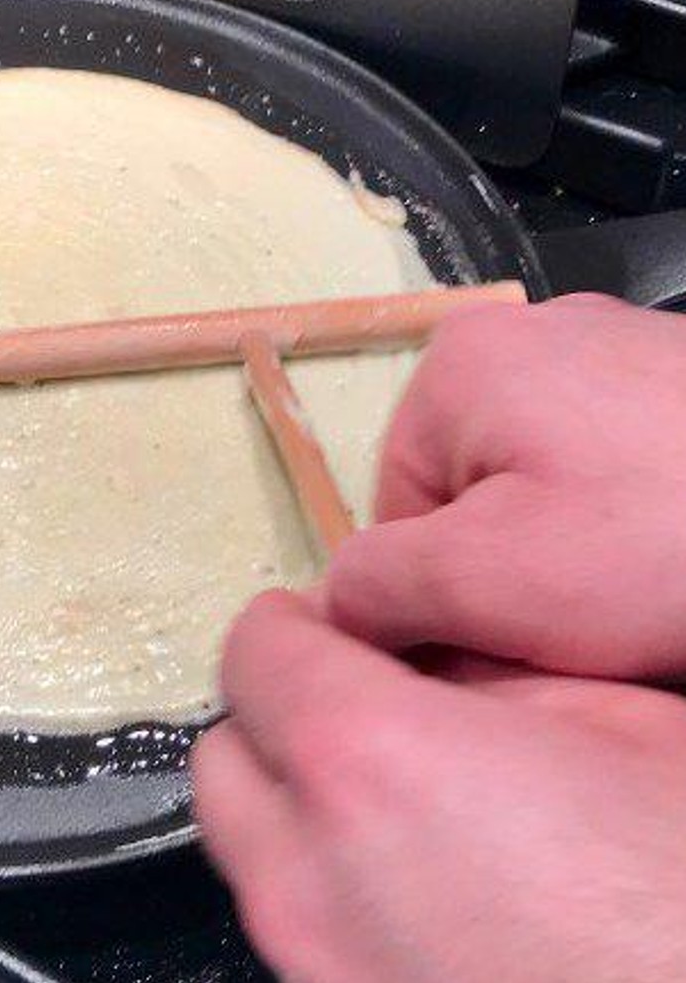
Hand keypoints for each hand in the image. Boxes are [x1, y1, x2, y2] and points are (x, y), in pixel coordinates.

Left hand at [193, 590, 685, 982]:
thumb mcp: (615, 722)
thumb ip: (480, 664)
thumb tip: (422, 651)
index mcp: (367, 768)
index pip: (252, 653)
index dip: (296, 623)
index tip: (333, 625)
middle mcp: (308, 880)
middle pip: (227, 759)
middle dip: (280, 716)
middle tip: (362, 705)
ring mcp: (315, 970)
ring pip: (253, 853)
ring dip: (299, 809)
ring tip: (403, 804)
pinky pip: (299, 929)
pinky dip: (331, 891)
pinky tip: (423, 889)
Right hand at [327, 293, 685, 678]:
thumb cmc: (668, 543)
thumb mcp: (486, 581)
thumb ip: (376, 587)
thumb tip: (331, 606)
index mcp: (456, 367)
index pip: (394, 517)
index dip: (439, 601)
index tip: (503, 645)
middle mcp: (531, 336)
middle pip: (471, 499)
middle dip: (512, 575)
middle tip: (580, 631)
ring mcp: (618, 352)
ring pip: (548, 492)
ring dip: (576, 558)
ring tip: (639, 603)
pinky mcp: (682, 385)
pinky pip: (618, 473)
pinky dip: (638, 528)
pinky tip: (675, 568)